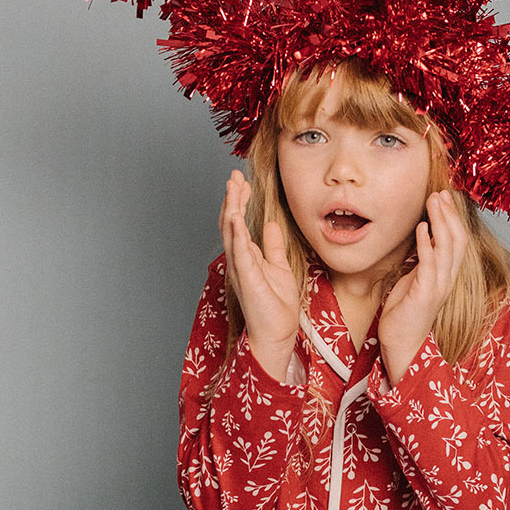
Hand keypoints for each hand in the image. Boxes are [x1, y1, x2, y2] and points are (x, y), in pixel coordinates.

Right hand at [219, 169, 300, 381]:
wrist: (277, 333)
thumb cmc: (277, 307)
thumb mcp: (280, 267)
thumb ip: (273, 246)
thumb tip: (272, 225)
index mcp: (247, 257)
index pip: (239, 223)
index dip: (240, 201)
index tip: (244, 182)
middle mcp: (239, 260)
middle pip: (230, 222)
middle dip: (232, 198)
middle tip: (234, 176)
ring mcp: (240, 268)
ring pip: (230, 232)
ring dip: (230, 207)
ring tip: (232, 186)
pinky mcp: (246, 277)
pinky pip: (238, 251)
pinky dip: (235, 232)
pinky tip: (234, 214)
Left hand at [377, 191, 469, 385]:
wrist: (401, 344)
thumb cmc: (404, 313)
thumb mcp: (414, 280)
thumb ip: (421, 261)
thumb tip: (422, 238)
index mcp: (446, 275)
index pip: (457, 241)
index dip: (453, 218)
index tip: (444, 197)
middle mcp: (447, 279)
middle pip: (458, 239)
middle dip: (449, 214)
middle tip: (440, 192)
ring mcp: (438, 287)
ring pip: (448, 248)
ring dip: (440, 222)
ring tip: (433, 202)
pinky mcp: (425, 295)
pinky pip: (430, 265)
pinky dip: (427, 244)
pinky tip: (422, 229)